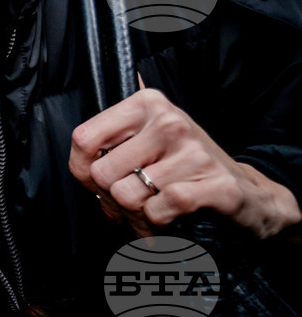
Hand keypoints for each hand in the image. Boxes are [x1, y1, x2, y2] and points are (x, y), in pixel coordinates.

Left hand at [69, 87, 300, 239]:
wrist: (248, 192)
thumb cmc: (185, 166)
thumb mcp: (145, 142)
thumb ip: (107, 148)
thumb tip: (82, 173)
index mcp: (146, 104)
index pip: (84, 139)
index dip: (82, 170)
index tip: (96, 182)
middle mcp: (169, 121)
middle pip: (102, 173)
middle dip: (110, 199)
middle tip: (129, 203)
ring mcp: (193, 151)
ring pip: (126, 196)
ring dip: (134, 215)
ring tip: (149, 211)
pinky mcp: (213, 184)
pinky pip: (157, 211)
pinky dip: (156, 224)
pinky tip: (168, 218)